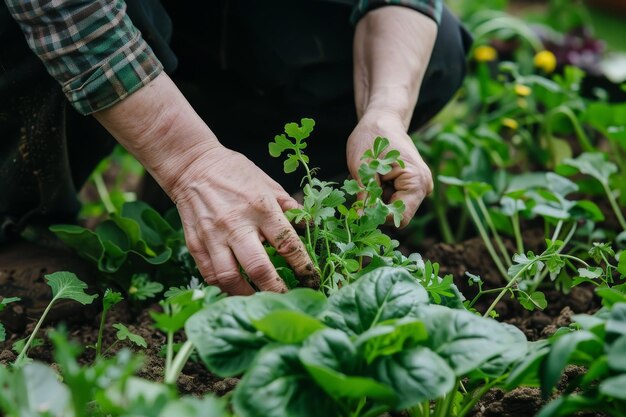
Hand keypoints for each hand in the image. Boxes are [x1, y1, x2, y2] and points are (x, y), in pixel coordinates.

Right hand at [169, 146, 317, 294]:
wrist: (192, 166)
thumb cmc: (234, 172)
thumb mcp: (267, 182)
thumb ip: (288, 206)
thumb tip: (307, 226)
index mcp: (260, 207)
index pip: (287, 244)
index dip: (303, 265)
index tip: (311, 277)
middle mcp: (236, 224)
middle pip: (259, 268)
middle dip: (276, 289)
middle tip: (287, 298)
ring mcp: (213, 236)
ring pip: (230, 278)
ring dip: (247, 295)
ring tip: (259, 300)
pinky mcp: (195, 244)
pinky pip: (209, 275)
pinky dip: (224, 288)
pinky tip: (236, 290)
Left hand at [346, 111, 432, 226]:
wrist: (382, 120)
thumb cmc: (372, 137)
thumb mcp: (362, 166)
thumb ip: (365, 193)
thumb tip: (361, 217)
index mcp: (417, 181)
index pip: (400, 217)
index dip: (379, 216)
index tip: (362, 204)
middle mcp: (424, 186)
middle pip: (397, 214)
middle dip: (378, 207)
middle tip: (364, 187)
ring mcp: (420, 186)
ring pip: (394, 208)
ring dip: (378, 200)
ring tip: (371, 178)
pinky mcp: (412, 186)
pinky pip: (394, 200)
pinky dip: (381, 194)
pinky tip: (377, 178)